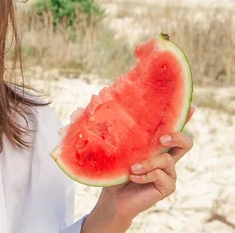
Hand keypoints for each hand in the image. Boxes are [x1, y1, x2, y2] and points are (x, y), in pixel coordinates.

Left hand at [83, 106, 194, 231]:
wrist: (114, 197)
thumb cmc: (116, 171)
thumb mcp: (121, 150)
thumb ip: (126, 138)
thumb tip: (115, 113)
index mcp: (158, 146)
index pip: (173, 129)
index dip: (184, 118)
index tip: (191, 108)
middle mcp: (167, 158)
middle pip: (185, 143)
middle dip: (176, 137)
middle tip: (161, 138)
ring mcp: (169, 173)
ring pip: (167, 160)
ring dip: (148, 162)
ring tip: (131, 167)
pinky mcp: (167, 186)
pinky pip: (160, 176)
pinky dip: (145, 175)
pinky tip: (132, 177)